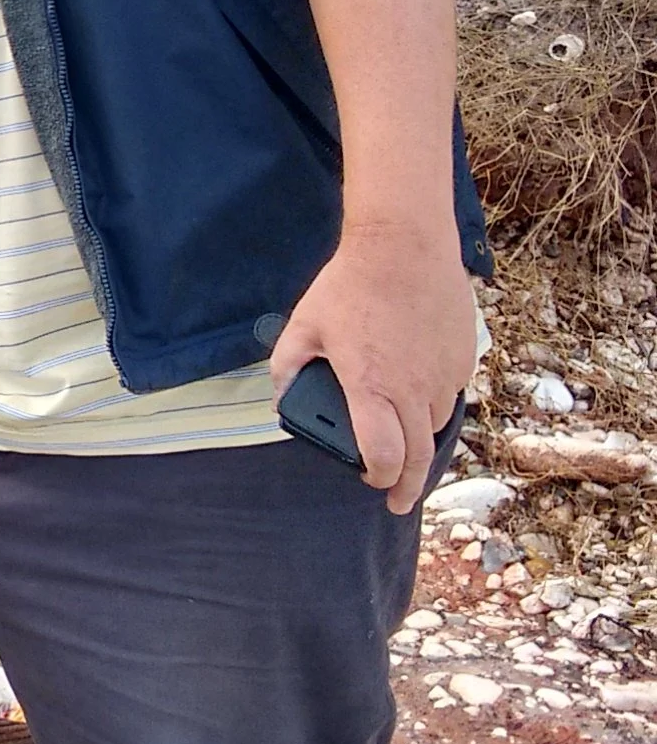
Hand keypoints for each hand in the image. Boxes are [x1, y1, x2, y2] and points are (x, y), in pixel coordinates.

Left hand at [271, 223, 478, 514]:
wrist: (404, 244)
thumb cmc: (350, 284)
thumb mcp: (303, 325)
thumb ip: (287, 367)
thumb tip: (281, 400)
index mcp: (372, 387)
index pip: (384, 457)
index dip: (379, 478)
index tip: (371, 481)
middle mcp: (413, 389)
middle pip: (418, 458)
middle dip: (407, 486)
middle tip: (398, 499)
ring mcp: (443, 375)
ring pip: (435, 426)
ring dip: (419, 442)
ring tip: (403, 444)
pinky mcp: (462, 358)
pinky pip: (450, 394)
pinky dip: (434, 404)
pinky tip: (417, 396)